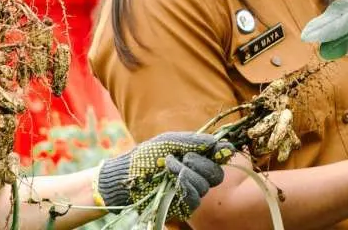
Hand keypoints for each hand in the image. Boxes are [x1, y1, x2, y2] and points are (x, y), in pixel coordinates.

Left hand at [95, 132, 233, 218]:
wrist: (124, 178)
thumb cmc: (144, 157)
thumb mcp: (168, 141)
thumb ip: (192, 141)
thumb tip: (216, 141)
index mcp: (197, 157)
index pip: (221, 155)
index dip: (223, 152)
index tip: (219, 149)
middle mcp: (197, 175)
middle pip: (217, 174)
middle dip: (202, 163)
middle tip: (184, 157)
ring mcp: (190, 191)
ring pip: (205, 186)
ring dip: (187, 173)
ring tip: (169, 167)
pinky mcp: (182, 206)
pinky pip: (195, 199)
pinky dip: (186, 188)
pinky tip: (173, 181)